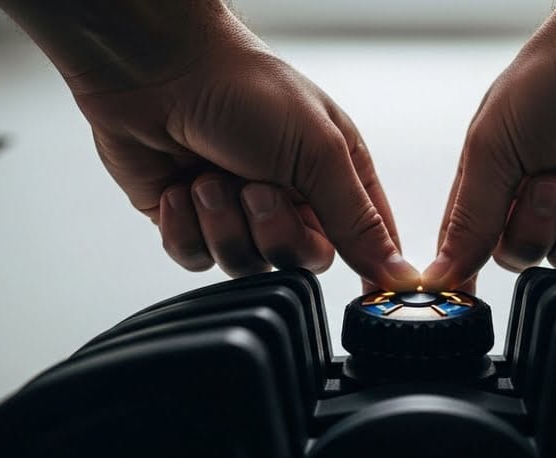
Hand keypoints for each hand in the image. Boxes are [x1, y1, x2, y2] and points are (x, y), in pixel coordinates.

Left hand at [70, 10, 419, 288]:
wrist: (157, 70)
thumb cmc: (244, 88)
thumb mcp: (319, 152)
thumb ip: (358, 221)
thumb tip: (398, 273)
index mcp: (334, 173)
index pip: (366, 241)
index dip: (367, 264)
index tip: (370, 290)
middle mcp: (289, 197)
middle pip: (298, 260)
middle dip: (272, 230)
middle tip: (255, 189)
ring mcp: (238, 211)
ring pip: (244, 265)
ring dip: (222, 223)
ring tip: (209, 178)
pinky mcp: (190, 221)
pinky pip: (196, 259)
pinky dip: (185, 227)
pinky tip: (180, 188)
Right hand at [423, 0, 555, 289]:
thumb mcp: (496, 144)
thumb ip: (471, 217)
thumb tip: (443, 273)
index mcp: (498, 176)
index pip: (474, 244)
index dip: (470, 266)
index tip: (465, 288)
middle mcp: (543, 192)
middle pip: (530, 256)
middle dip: (542, 223)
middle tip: (554, 179)